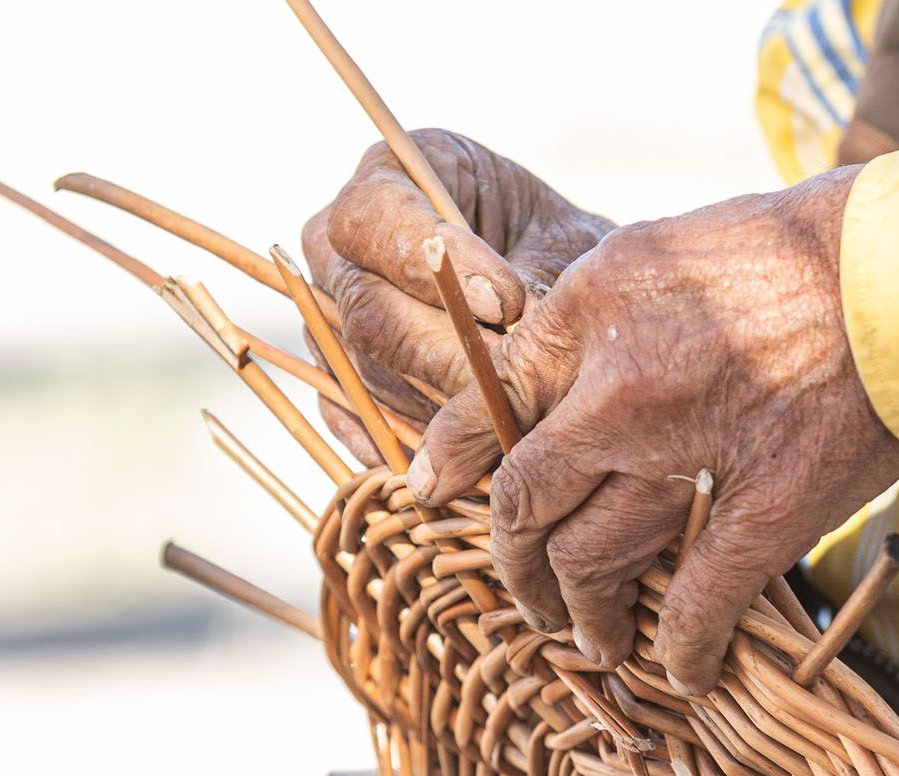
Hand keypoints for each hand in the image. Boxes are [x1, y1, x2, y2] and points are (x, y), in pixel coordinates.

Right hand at [302, 129, 613, 462]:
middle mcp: (341, 247)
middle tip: (522, 386)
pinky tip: (465, 471)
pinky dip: (409, 450)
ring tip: (520, 427)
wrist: (566, 299)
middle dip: (451, 357)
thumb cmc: (565, 257)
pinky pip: (358, 421)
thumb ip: (536, 283)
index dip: (428, 263)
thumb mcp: (567, 252)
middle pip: (368, 311)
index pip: (372, 218)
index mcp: (387, 180)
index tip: (504, 301)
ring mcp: (331, 318)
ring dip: (445, 410)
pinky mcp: (341, 380)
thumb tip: (512, 335)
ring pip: (370, 374)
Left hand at [412, 165, 898, 694]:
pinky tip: (683, 674)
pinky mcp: (766, 511)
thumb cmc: (804, 246)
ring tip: (591, 638)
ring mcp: (689, 455)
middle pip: (531, 501)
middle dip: (516, 561)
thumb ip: (598, 312)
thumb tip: (550, 374)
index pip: (496, 403)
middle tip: (526, 594)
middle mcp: (623, 387)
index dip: (459, 457)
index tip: (438, 490)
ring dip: (586, 614)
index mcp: (595, 311)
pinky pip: (699, 602)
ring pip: (595, 561)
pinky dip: (684, 649)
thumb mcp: (668, 247)